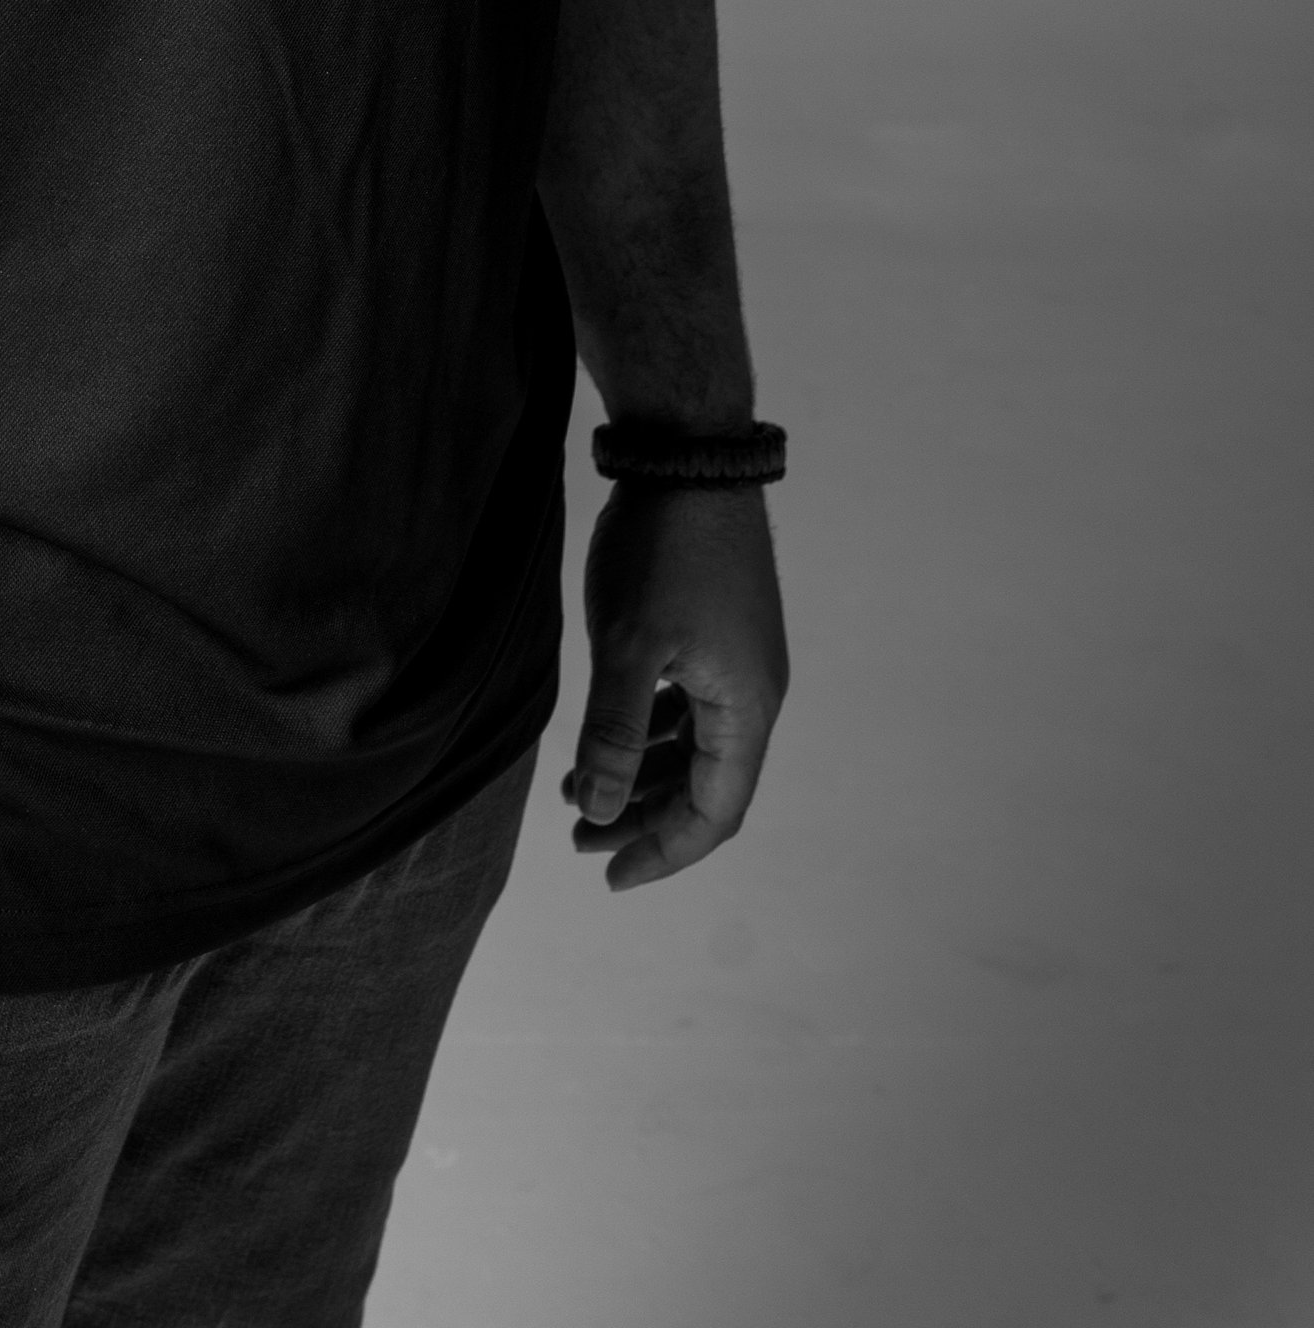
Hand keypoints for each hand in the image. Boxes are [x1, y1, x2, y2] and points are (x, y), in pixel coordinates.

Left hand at [562, 482, 787, 889]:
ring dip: (638, 773)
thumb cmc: (664, 549)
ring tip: (575, 792)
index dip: (663, 850)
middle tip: (578, 838)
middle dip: (641, 817)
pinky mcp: (714, 631)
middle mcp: (752, 693)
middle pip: (703, 785)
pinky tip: (600, 733)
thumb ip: (613, 733)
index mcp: (746, 708)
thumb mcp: (628, 645)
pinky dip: (644, 729)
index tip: (608, 873)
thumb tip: (599, 810)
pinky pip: (684, 705)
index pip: (714, 812)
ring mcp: (736, 660)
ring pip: (690, 746)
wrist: (689, 454)